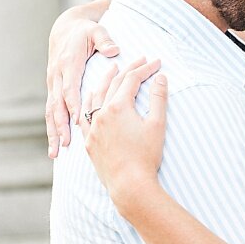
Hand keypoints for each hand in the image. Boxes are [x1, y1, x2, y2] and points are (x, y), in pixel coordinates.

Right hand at [46, 13, 118, 157]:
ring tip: (55, 153)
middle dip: (60, 126)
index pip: (70, 88)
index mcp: (68, 64)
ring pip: (51, 111)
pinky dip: (52, 128)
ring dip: (53, 132)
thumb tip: (114, 50)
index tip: (79, 120)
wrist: (65, 28)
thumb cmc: (85, 31)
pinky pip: (51, 111)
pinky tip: (54, 145)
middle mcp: (57, 76)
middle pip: (57, 105)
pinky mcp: (54, 89)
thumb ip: (105, 40)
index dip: (73, 104)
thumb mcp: (96, 31)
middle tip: (65, 144)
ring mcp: (53, 84)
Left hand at [82, 57, 166, 210]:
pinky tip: (91, 99)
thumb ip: (158, 98)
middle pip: (114, 84)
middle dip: (128, 70)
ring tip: (111, 71)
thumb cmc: (146, 155)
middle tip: (140, 60)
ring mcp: (92, 127)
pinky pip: (83, 115)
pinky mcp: (89, 140)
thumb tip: (161, 78)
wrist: (129, 183)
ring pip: (94, 96)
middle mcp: (101, 113)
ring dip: (104, 81)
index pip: (131, 80)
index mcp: (118, 107)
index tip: (156, 62)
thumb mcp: (157, 124)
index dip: (145, 68)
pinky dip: (88, 102)